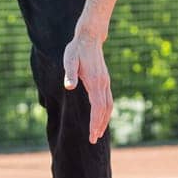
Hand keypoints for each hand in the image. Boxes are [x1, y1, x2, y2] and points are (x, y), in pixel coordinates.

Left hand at [62, 29, 113, 144]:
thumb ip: (70, 73)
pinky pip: (108, 100)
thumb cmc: (76, 49)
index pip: (98, 107)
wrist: (89, 38)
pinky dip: (105, 112)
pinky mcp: (104, 81)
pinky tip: (100, 117)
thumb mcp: (70, 59)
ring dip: (104, 120)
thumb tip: (69, 86)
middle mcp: (103, 84)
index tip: (92, 135)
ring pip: (109, 106)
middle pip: (105, 110)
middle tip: (93, 140)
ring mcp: (105, 82)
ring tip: (98, 133)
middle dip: (100, 126)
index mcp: (95, 81)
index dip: (95, 122)